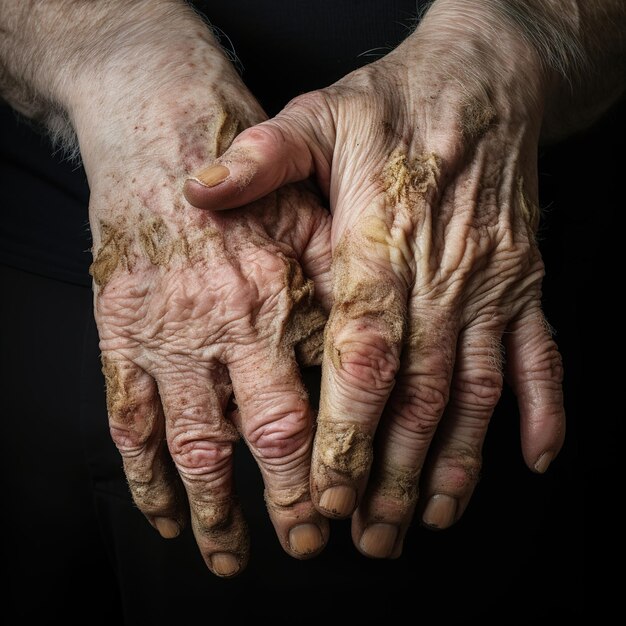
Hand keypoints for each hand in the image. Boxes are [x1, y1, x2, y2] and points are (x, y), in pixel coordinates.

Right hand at [69, 17, 331, 576]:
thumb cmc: (246, 172)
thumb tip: (372, 339)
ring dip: (211, 510)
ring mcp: (164, 336)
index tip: (341, 505)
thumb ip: (340, 277)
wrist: (160, 128)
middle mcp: (222, 329)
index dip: (326, 467)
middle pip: (258, 439)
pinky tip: (161, 510)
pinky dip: (143, 475)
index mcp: (275, 300)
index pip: (309, 408)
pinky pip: (129, 420)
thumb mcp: (310, 210)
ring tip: (227, 557)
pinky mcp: (119, 332)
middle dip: (281, 503)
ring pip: (190, 446)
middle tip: (303, 546)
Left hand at [183, 0, 565, 558]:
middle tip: (371, 536)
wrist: (482, 81)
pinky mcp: (525, 283)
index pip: (365, 354)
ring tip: (429, 519)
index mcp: (382, 245)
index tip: (330, 490)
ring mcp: (490, 285)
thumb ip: (263, 157)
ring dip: (456, 461)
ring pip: (475, 390)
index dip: (349, 427)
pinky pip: (541, 354)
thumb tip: (199, 186)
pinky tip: (534, 460)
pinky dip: (544, 409)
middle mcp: (441, 278)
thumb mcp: (320, 116)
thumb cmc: (395, 106)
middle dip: (391, 472)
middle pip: (417, 393)